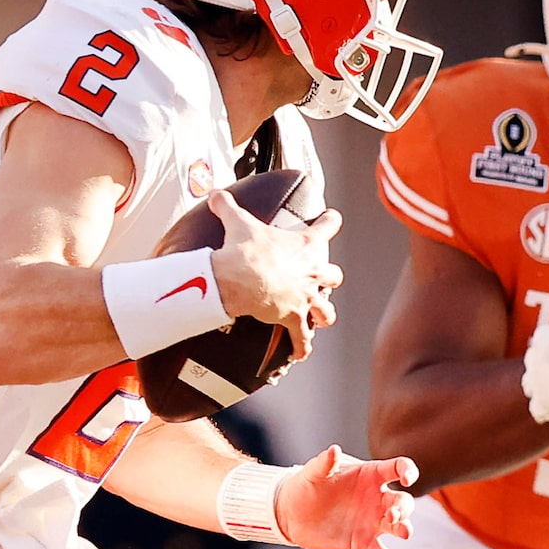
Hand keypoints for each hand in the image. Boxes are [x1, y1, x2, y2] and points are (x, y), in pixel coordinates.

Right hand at [209, 192, 342, 359]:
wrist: (241, 278)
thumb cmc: (245, 250)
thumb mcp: (238, 222)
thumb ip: (228, 206)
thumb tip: (213, 194)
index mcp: (305, 244)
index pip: (329, 225)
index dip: (330, 221)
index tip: (331, 219)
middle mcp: (312, 272)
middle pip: (334, 275)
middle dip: (329, 278)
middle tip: (322, 279)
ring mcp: (305, 297)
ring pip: (326, 311)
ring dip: (324, 314)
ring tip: (320, 318)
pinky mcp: (293, 318)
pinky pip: (302, 338)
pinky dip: (301, 347)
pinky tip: (300, 354)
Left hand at [274, 445, 417, 548]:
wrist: (291, 514)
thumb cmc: (305, 486)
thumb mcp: (312, 473)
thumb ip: (324, 463)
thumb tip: (334, 450)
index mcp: (370, 476)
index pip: (397, 468)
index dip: (407, 471)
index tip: (407, 478)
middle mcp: (377, 499)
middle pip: (402, 501)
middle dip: (403, 508)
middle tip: (392, 515)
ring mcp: (373, 522)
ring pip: (398, 525)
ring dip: (403, 528)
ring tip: (401, 532)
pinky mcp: (363, 542)